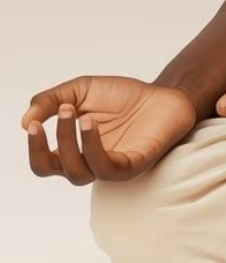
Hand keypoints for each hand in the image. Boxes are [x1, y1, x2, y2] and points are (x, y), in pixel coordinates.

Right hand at [21, 75, 198, 183]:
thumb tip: (25, 122)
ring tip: (80, 114)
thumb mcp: (81, 90)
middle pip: (54, 169)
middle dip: (47, 145)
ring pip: (78, 172)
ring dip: (70, 143)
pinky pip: (107, 168)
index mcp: (73, 150)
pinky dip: (93, 147)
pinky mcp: (132, 165)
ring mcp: (110, 167)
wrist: (164, 94)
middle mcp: (88, 163)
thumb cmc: (122, 97)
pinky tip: (91, 123)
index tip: (34, 123)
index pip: (42, 163)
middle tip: (60, 112)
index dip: (34, 146)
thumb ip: (50, 100)